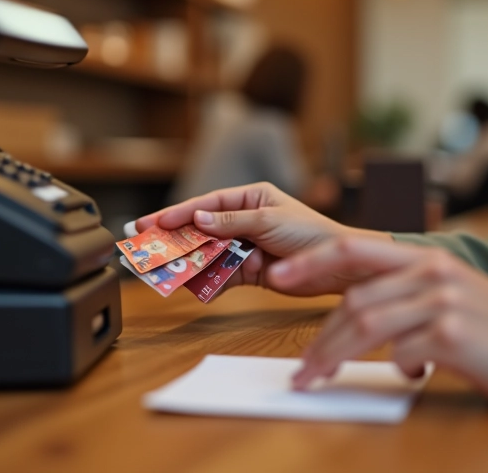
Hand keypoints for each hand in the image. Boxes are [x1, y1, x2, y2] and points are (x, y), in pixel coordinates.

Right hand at [135, 182, 389, 295]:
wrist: (341, 267)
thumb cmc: (313, 234)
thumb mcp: (270, 221)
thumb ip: (232, 221)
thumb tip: (198, 218)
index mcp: (251, 197)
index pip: (207, 203)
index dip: (178, 213)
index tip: (153, 222)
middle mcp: (245, 220)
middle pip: (202, 230)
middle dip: (177, 240)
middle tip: (146, 248)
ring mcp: (246, 246)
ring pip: (210, 254)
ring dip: (191, 263)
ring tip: (166, 272)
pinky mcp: (251, 271)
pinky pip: (223, 276)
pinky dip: (211, 283)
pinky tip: (198, 289)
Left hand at [271, 236, 487, 412]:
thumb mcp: (456, 297)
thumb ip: (410, 297)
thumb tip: (362, 321)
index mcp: (430, 258)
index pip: (355, 249)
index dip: (313, 262)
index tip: (278, 276)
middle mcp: (433, 271)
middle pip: (354, 299)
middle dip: (320, 336)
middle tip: (301, 366)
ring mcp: (443, 300)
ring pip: (366, 325)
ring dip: (334, 356)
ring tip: (318, 378)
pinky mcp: (453, 334)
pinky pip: (402, 353)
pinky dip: (395, 369)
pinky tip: (408, 377)